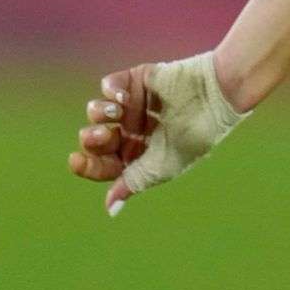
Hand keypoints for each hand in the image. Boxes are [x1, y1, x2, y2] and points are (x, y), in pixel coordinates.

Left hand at [67, 53, 247, 215]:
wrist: (215, 95)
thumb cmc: (194, 134)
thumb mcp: (163, 165)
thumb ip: (133, 182)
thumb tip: (109, 209)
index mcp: (140, 157)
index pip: (105, 166)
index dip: (87, 165)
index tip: (75, 161)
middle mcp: (133, 133)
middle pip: (97, 141)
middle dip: (93, 140)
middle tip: (103, 135)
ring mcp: (133, 106)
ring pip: (97, 113)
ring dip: (97, 115)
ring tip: (114, 113)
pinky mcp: (135, 80)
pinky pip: (108, 86)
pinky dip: (109, 91)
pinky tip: (122, 97)